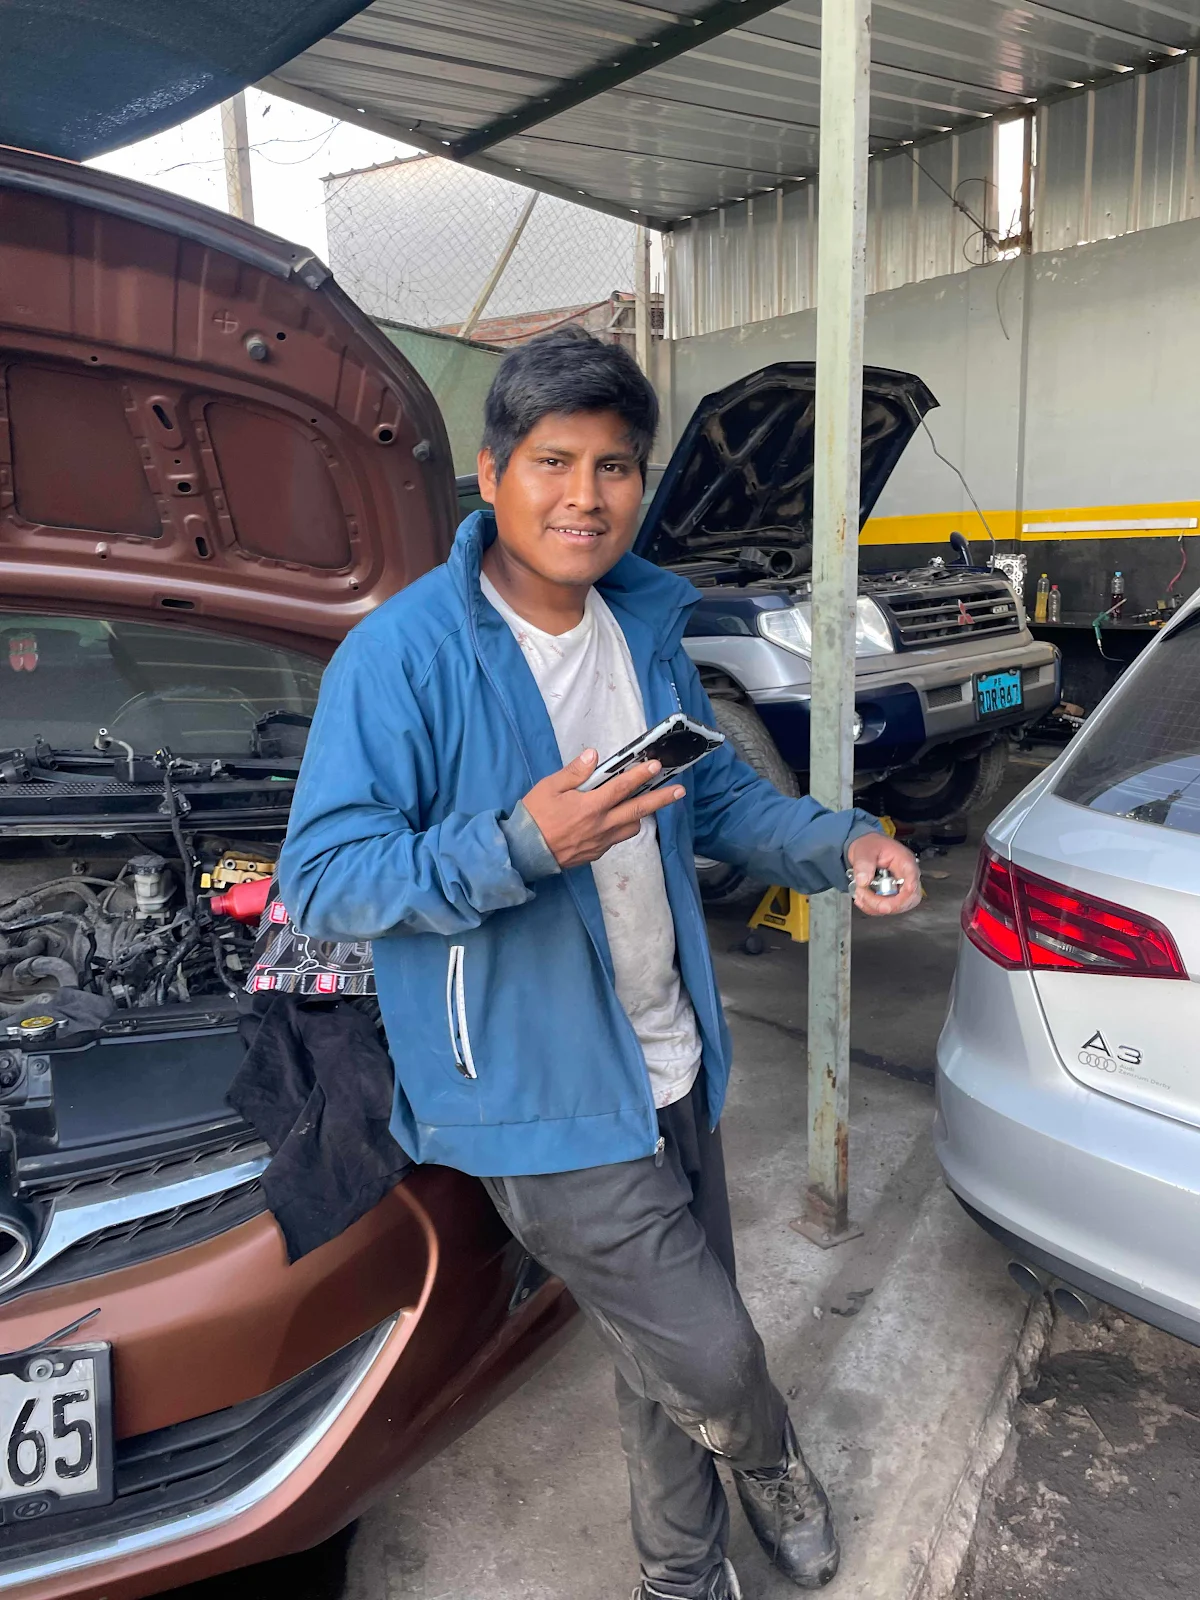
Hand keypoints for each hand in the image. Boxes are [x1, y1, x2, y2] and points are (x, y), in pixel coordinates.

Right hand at [522, 749, 685, 869]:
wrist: (523, 852)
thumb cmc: (534, 816)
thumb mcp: (549, 787)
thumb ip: (574, 772)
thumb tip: (593, 755)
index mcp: (590, 806)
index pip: (622, 788)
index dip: (640, 775)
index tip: (656, 766)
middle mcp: (601, 825)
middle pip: (638, 810)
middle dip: (661, 799)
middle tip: (680, 791)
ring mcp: (601, 842)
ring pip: (631, 827)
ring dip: (642, 815)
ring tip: (648, 804)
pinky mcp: (596, 853)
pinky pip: (617, 838)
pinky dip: (623, 827)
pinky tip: (619, 820)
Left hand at [846, 832, 921, 915]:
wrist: (867, 847)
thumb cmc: (871, 845)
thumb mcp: (864, 850)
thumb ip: (864, 863)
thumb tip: (863, 881)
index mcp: (905, 862)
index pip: (913, 881)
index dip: (904, 896)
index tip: (888, 903)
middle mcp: (907, 876)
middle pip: (909, 899)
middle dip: (887, 905)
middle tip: (866, 897)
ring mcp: (901, 887)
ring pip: (899, 907)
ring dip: (877, 907)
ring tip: (860, 894)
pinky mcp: (893, 894)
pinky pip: (888, 908)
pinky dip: (872, 908)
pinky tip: (862, 899)